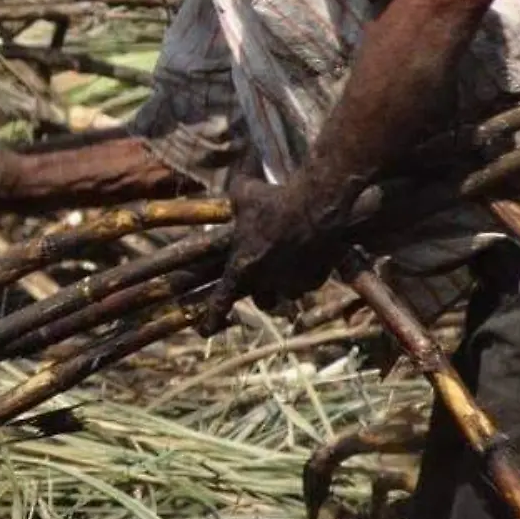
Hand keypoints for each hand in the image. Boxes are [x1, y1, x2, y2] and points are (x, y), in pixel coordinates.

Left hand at [204, 172, 348, 331]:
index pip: (220, 302)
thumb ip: (235, 200)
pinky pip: (306, 284)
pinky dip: (305, 274)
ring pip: (285, 295)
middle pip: (261, 301)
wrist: (316, 206)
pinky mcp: (315, 280)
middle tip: (265, 276)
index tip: (203, 331)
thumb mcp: (244, 194)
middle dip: (262, 292)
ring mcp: (291, 284)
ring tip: (289, 265)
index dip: (211, 320)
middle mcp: (265, 282)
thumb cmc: (273, 199)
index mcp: (241, 267)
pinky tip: (309, 255)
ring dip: (284, 286)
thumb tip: (230, 187)